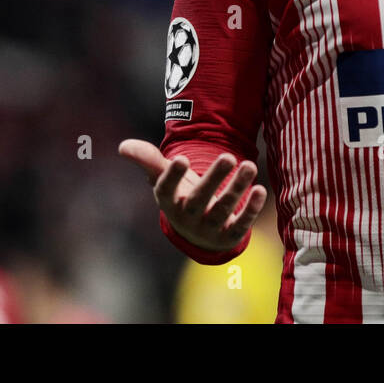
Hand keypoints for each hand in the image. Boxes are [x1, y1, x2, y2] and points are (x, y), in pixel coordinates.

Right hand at [118, 139, 266, 252]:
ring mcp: (209, 229)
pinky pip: (240, 225)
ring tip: (249, 165)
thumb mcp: (165, 179)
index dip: (173, 176)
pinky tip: (260, 190)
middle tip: (229, 156)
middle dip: (214, 178)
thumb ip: (148, 160)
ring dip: (237, 188)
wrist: (199, 233)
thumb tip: (123, 146)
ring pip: (223, 209)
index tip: (181, 158)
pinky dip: (250, 209)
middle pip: (199, 199)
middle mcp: (187, 217)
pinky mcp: (229, 236)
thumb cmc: (181, 196)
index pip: (167, 190)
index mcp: (169, 201)